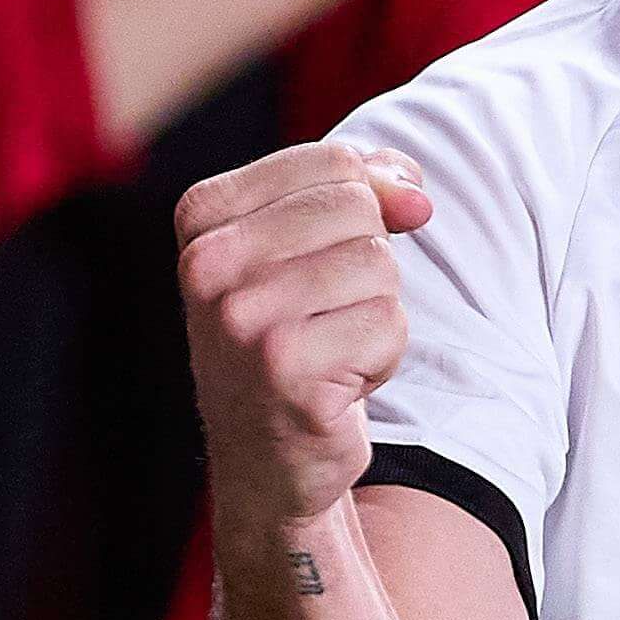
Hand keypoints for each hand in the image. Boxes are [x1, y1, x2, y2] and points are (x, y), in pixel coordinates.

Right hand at [177, 139, 433, 524]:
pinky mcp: (285, 373)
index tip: (323, 262)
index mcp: (203, 217)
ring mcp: (241, 320)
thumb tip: (415, 197)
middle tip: (324, 315)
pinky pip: (388, 325)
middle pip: (358, 208)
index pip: (333, 162)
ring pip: (379, 266)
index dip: (364, 208)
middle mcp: (208, 265)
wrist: (268, 457)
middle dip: (368, 265)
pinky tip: (337, 383)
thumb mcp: (310, 245)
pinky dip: (382, 357)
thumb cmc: (293, 334)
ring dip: (376, 313)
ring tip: (330, 348)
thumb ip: (365, 189)